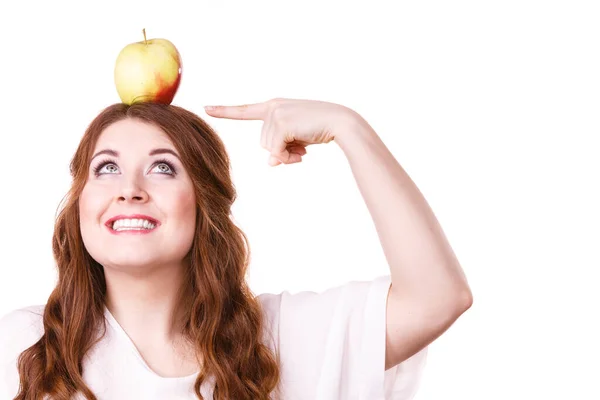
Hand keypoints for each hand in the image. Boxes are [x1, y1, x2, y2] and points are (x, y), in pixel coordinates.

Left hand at [204, 98, 357, 165]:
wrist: (340, 123)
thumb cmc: (319, 129)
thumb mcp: (295, 141)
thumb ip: (280, 148)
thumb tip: (270, 162)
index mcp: (273, 106)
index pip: (244, 110)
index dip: (225, 111)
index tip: (206, 108)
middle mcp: (272, 107)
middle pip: (263, 142)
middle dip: (281, 152)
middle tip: (300, 150)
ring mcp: (276, 113)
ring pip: (268, 148)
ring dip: (286, 155)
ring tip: (303, 149)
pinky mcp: (281, 122)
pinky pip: (276, 150)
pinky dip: (288, 157)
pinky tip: (304, 152)